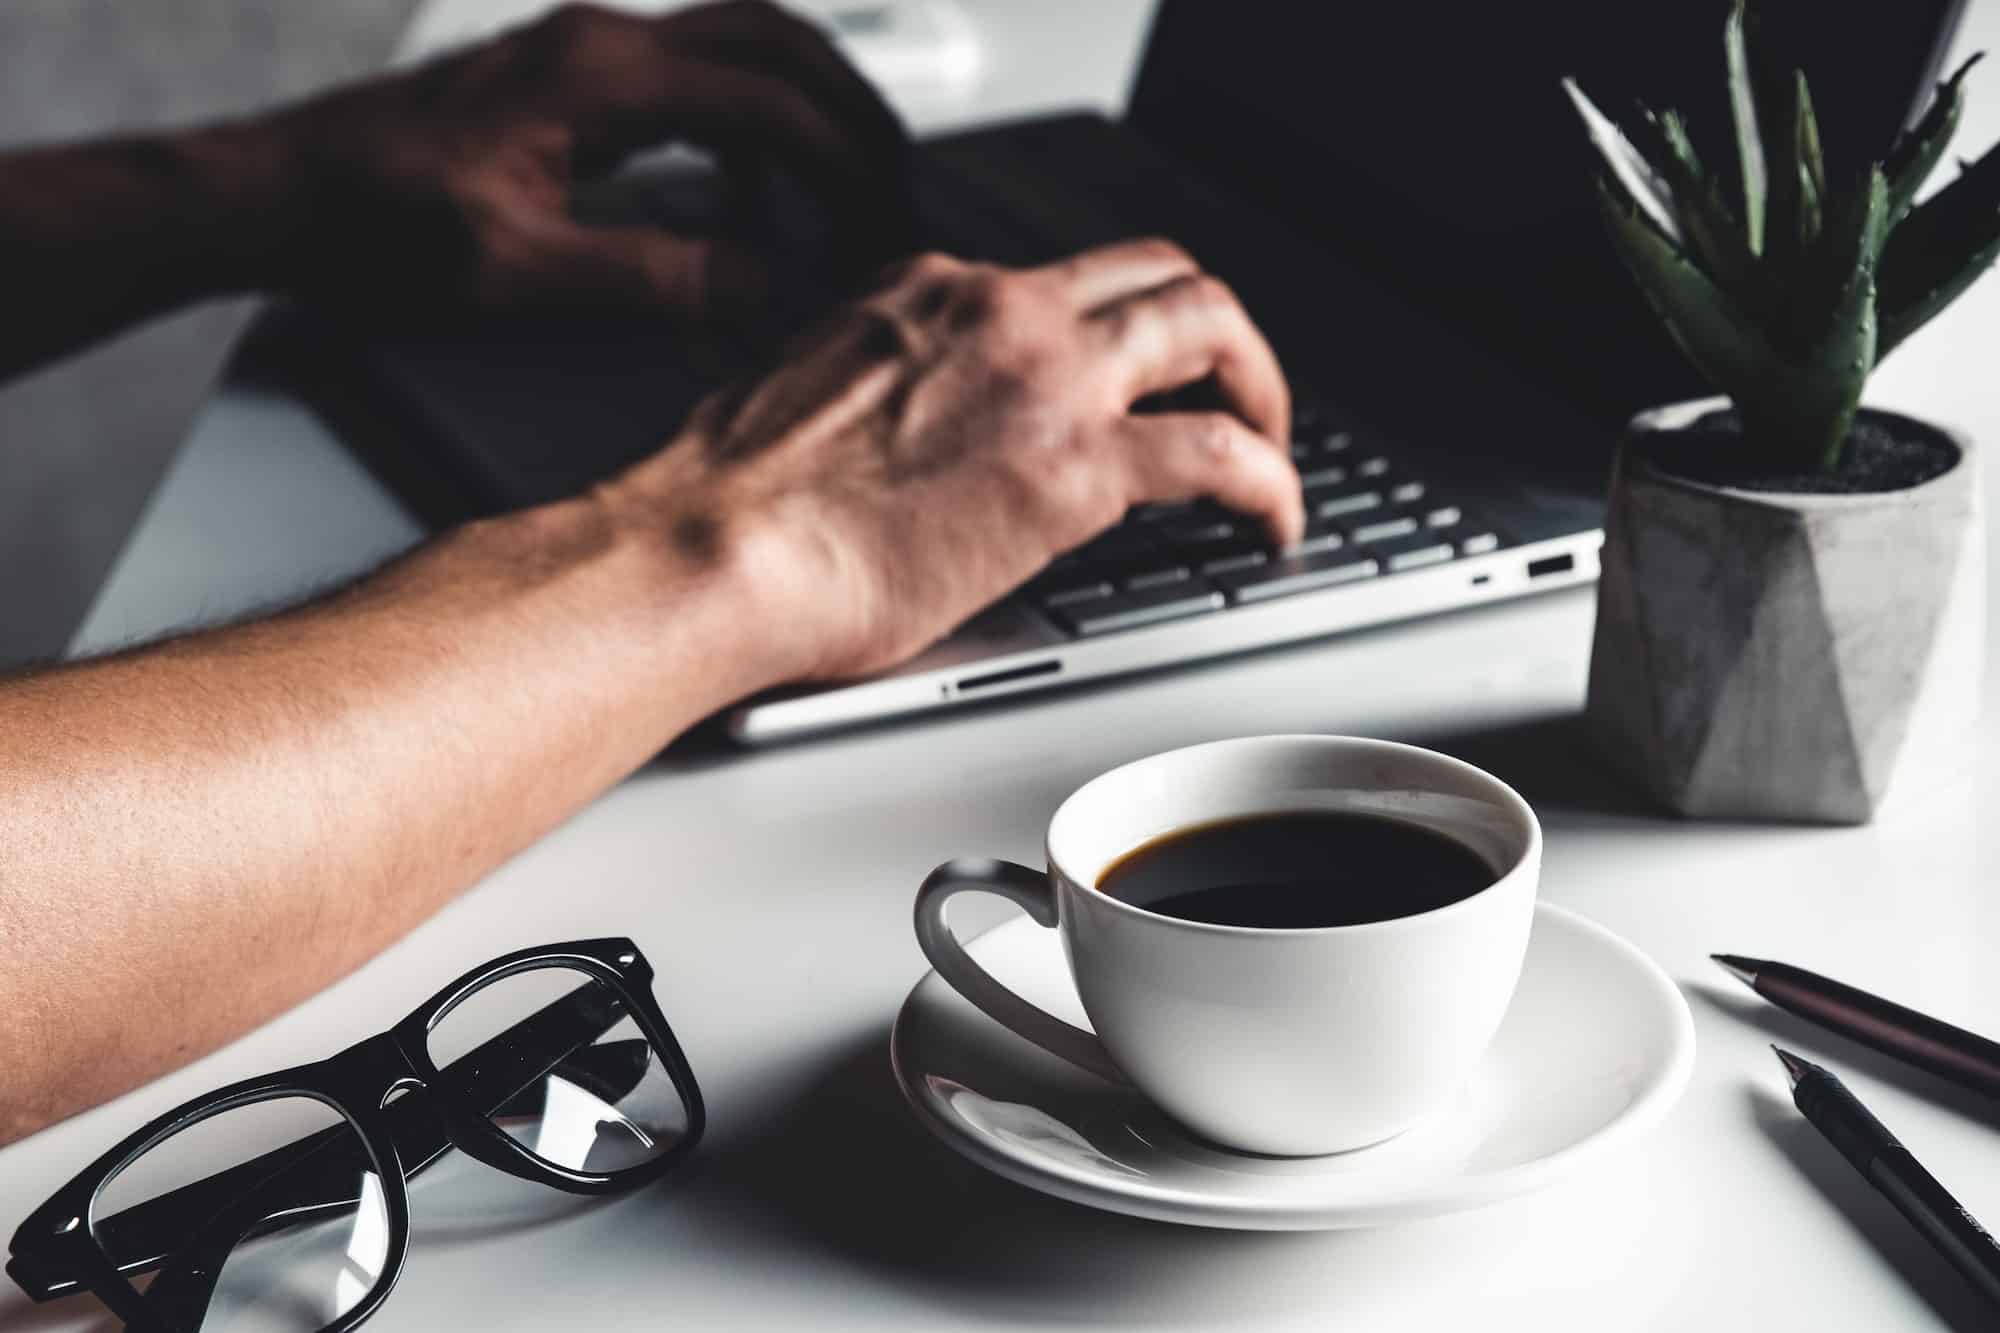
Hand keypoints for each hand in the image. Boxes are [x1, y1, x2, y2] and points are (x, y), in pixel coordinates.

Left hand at [265, 0, 907, 323]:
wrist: (275, 198)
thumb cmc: (369, 229)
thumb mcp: (517, 273)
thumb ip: (652, 275)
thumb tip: (762, 285)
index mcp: (599, 77)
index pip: (769, 101)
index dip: (844, 166)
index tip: (885, 225)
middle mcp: (601, 44)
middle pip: (777, 40)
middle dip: (852, 112)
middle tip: (898, 186)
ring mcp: (585, 55)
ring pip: (740, 47)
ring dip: (806, 110)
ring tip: (843, 191)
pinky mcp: (569, 83)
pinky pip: (693, 82)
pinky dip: (746, 131)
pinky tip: (741, 204)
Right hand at [607, 239, 1306, 681]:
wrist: (714, 549)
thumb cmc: (736, 505)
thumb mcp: (815, 402)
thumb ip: (887, 396)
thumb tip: (914, 444)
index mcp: (931, 293)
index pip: (1062, 281)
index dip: (1120, 326)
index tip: (1133, 376)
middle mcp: (999, 310)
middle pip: (1161, 273)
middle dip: (1220, 333)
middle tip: (1237, 394)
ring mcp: (1046, 378)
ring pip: (1211, 326)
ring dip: (1263, 387)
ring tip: (1274, 452)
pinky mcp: (1077, 467)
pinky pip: (1222, 455)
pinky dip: (1272, 485)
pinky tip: (1276, 524)